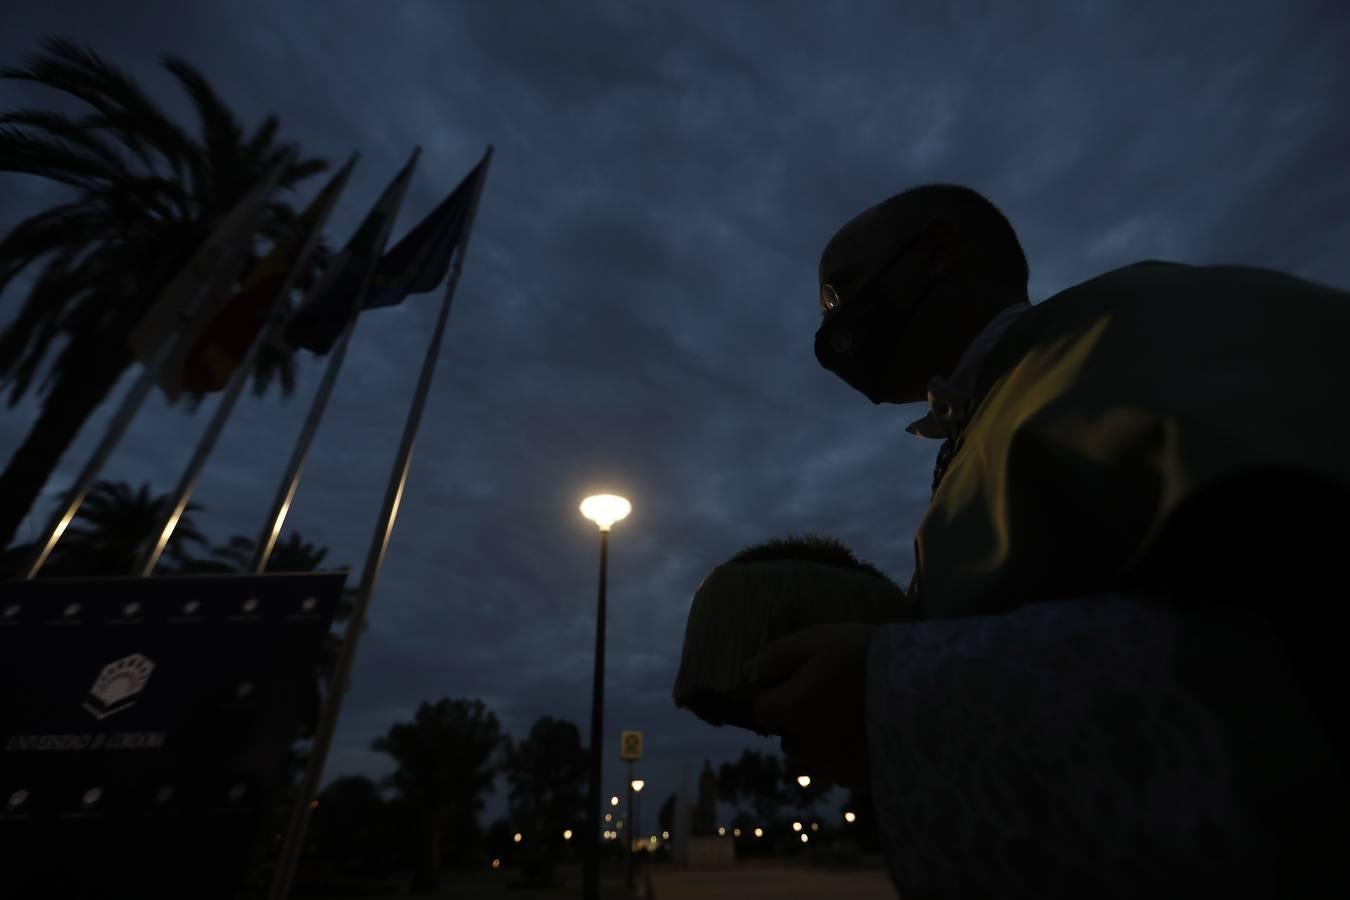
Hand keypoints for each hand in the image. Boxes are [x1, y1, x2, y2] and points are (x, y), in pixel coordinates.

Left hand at [743, 622, 878, 788]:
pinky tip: (867, 731)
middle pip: (787, 737)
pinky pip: (841, 769)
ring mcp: (835, 765)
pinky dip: (846, 754)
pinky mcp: (861, 777)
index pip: (761, 710)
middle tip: (829, 694)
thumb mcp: (817, 641)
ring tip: (849, 715)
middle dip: (797, 720)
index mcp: (791, 709)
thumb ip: (776, 657)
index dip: (774, 694)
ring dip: (820, 741)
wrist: (926, 690)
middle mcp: (806, 744)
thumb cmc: (865, 657)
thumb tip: (747, 673)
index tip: (797, 679)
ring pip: (813, 757)